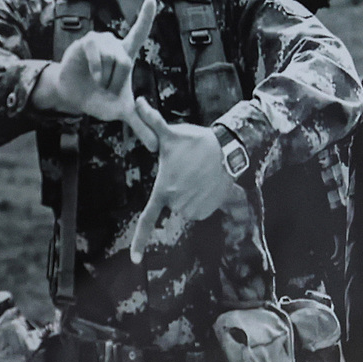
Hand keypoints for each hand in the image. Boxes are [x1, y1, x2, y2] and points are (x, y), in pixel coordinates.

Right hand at [34, 0, 157, 121]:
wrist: (72, 98)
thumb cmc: (99, 99)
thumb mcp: (121, 111)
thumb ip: (140, 124)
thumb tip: (155, 146)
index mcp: (126, 55)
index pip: (139, 32)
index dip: (145, 16)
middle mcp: (114, 44)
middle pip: (125, 60)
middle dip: (117, 82)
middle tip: (108, 90)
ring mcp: (99, 42)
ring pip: (113, 57)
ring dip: (107, 77)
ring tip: (99, 83)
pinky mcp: (84, 43)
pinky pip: (96, 51)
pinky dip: (97, 67)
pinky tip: (94, 76)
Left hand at [126, 98, 240, 262]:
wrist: (227, 149)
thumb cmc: (196, 142)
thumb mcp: (171, 134)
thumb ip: (152, 122)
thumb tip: (137, 101)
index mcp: (164, 189)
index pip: (147, 219)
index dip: (140, 241)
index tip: (135, 260)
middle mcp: (178, 203)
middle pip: (172, 203)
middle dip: (177, 189)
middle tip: (187, 170)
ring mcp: (195, 208)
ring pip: (187, 207)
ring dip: (191, 194)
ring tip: (198, 175)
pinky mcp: (210, 209)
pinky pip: (201, 209)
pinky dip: (203, 199)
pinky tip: (208, 182)